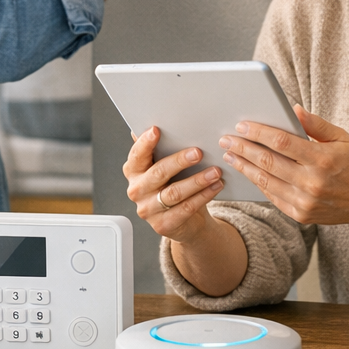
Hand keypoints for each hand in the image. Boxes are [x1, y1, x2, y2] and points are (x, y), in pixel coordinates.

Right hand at [123, 126, 224, 241]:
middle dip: (179, 161)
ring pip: (174, 193)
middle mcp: (137, 190)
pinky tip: (215, 186)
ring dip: (197, 180)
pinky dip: (203, 196)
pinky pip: (186, 208)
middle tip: (198, 152)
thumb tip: (158, 123)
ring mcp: (148, 210)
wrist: (183, 220)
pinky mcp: (163, 225)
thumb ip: (160, 149)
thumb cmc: (172, 185)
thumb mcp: (164, 166)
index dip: (145, 143)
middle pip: (158, 173)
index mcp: (133, 171)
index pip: (136, 155)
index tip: (156, 130)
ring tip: (215, 171)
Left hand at [219, 106, 348, 228]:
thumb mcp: (343, 137)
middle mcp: (312, 183)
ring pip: (266, 182)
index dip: (258, 133)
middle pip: (268, 162)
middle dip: (243, 149)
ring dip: (244, 167)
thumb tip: (292, 108)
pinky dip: (258, 184)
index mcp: (323, 159)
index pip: (282, 142)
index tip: (241, 125)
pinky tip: (247, 172)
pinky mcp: (302, 215)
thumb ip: (316, 123)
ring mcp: (306, 202)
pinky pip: (273, 197)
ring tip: (229, 155)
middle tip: (225, 139)